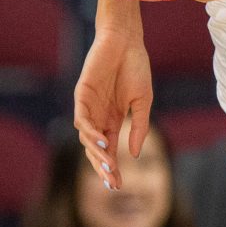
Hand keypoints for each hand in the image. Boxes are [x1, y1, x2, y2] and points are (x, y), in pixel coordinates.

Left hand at [73, 22, 153, 188]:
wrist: (126, 41)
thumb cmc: (136, 69)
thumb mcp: (143, 103)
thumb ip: (139, 128)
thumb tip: (133, 155)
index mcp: (113, 120)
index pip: (110, 150)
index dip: (113, 167)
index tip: (119, 185)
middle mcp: (99, 116)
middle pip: (96, 149)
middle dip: (103, 167)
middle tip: (112, 183)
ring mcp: (89, 107)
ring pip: (87, 137)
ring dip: (97, 152)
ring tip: (110, 164)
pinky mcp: (82, 95)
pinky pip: (82, 120)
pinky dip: (91, 133)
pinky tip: (103, 142)